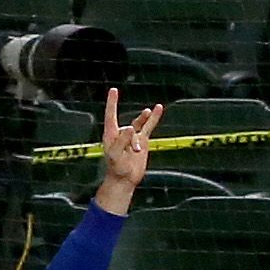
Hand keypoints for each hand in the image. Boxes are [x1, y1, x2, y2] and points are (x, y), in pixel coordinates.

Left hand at [95, 89, 160, 210]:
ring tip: (149, 112)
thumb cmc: (116, 167)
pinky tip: (158, 109)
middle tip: (135, 152)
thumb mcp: (115, 154)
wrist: (125, 179)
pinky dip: (154, 118)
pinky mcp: (143, 141)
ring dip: (144, 121)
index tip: (114, 90)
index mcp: (111, 134)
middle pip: (129, 126)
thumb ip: (122, 140)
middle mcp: (122, 132)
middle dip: (133, 138)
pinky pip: (149, 127)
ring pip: (140, 124)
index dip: (112, 103)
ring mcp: (133, 136)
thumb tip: (131, 127)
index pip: (111, 115)